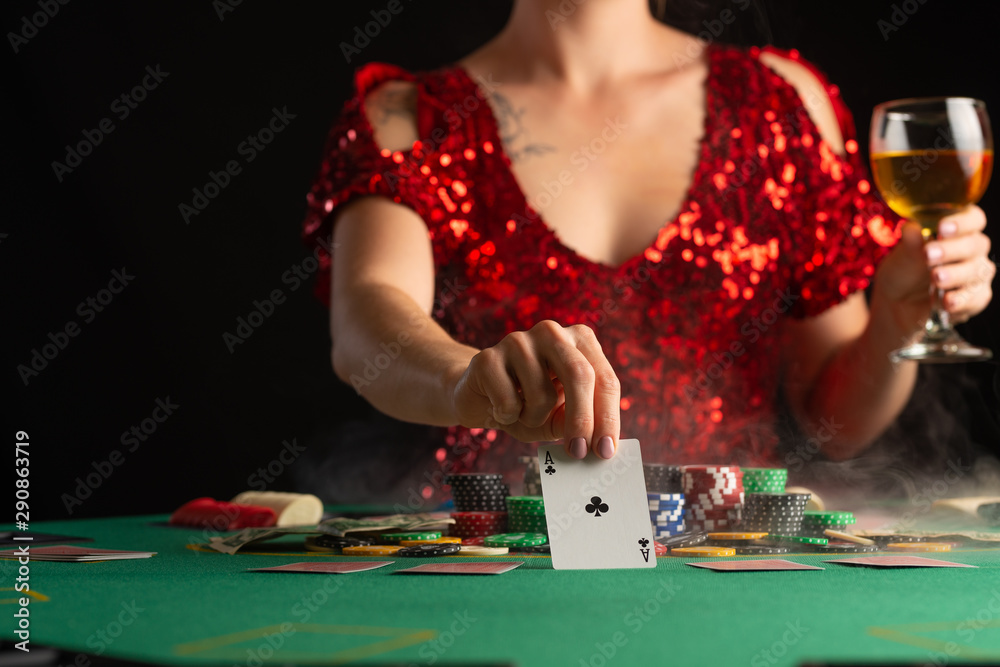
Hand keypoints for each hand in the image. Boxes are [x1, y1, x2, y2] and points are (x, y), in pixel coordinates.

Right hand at [449, 320, 620, 458]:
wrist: (477, 397)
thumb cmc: (526, 404)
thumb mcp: (559, 416)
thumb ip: (578, 423)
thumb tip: (599, 444)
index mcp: (579, 342)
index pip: (604, 379)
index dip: (608, 417)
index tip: (606, 451)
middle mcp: (552, 333)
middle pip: (580, 375)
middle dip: (582, 420)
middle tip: (578, 452)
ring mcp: (518, 341)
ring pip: (542, 394)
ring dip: (534, 418)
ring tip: (523, 412)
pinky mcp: (488, 357)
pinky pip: (508, 401)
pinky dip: (507, 416)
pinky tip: (499, 407)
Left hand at [873, 206, 993, 337]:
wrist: (898, 302)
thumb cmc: (905, 269)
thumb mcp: (903, 255)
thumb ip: (910, 241)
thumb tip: (911, 229)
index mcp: (958, 231)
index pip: (973, 218)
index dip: (963, 221)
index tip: (942, 227)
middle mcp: (973, 250)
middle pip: (975, 245)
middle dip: (952, 250)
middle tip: (929, 255)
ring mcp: (977, 273)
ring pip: (978, 271)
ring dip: (956, 275)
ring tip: (936, 278)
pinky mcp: (976, 297)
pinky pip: (977, 298)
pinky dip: (962, 300)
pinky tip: (947, 302)